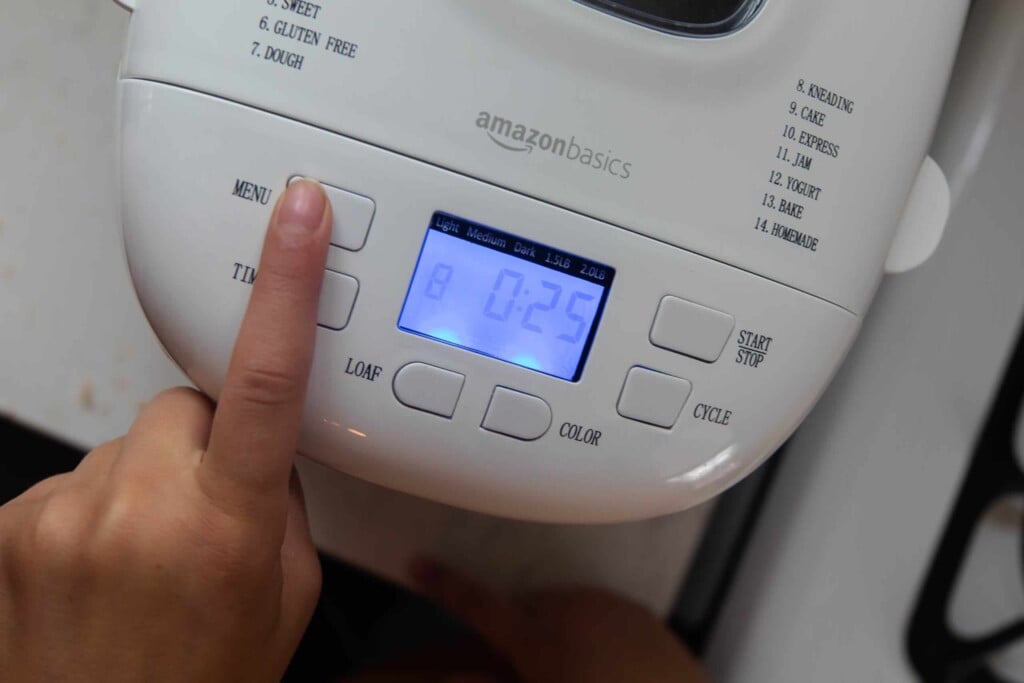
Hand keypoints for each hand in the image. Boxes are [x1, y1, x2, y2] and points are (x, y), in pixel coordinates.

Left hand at [0, 180, 331, 681]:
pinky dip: (97, 507)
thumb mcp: (285, 593)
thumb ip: (277, 502)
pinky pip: (74, 474)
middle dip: (205, 441)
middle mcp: (139, 510)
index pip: (265, 378)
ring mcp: (62, 513)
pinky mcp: (9, 521)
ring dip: (148, 480)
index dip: (286, 283)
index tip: (296, 216)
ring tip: (150, 556)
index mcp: (226, 527)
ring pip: (130, 440)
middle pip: (184, 405)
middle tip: (206, 514)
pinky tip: (103, 565)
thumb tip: (261, 448)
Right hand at [378, 560, 710, 682]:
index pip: (480, 604)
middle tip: (525, 667)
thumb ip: (496, 678)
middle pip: (526, 608)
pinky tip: (604, 666)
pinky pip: (601, 612)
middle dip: (517, 629)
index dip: (445, 585)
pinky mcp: (641, 615)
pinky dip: (592, 630)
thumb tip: (462, 671)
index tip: (419, 563)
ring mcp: (613, 609)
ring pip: (564, 608)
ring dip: (556, 630)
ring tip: (572, 673)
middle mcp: (576, 612)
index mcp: (544, 640)